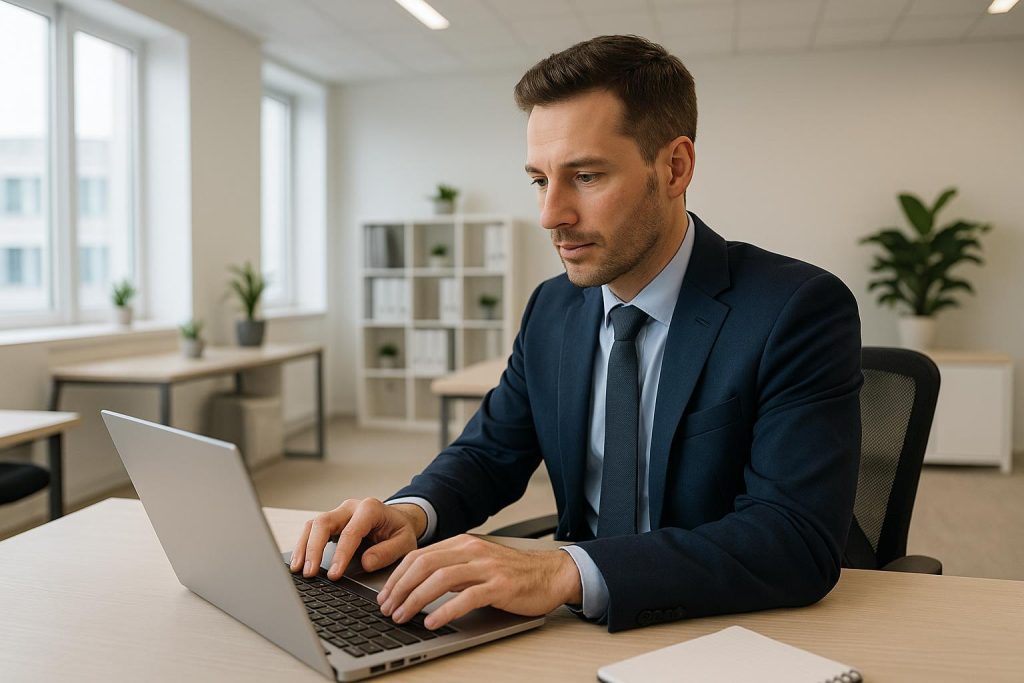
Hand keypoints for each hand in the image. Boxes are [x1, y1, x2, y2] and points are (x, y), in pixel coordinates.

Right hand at [289, 498, 425, 580]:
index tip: (334, 574)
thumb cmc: (400, 531)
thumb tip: (366, 562)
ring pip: (314, 525)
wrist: (398, 520)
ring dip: (304, 547)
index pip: (351, 532)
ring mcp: (339, 513)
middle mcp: (351, 507)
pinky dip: (304, 546)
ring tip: (299, 570)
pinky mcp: (331, 522)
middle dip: (314, 548)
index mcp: (370, 508)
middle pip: (324, 522)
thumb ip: (388, 552)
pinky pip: (312, 530)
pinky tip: (300, 562)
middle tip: (310, 573)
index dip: (341, 554)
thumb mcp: (405, 542)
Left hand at [376, 534, 581, 629]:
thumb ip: (452, 568)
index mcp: (463, 543)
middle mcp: (472, 550)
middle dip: (400, 588)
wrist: (552, 574)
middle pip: (424, 565)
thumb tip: (417, 584)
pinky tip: (433, 622)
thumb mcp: (477, 563)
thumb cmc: (514, 573)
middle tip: (388, 609)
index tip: (385, 595)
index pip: (419, 555)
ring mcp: (486, 567)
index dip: (397, 576)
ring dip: (416, 599)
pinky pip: (466, 598)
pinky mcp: (500, 586)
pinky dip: (445, 611)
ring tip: (403, 616)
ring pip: (440, 579)